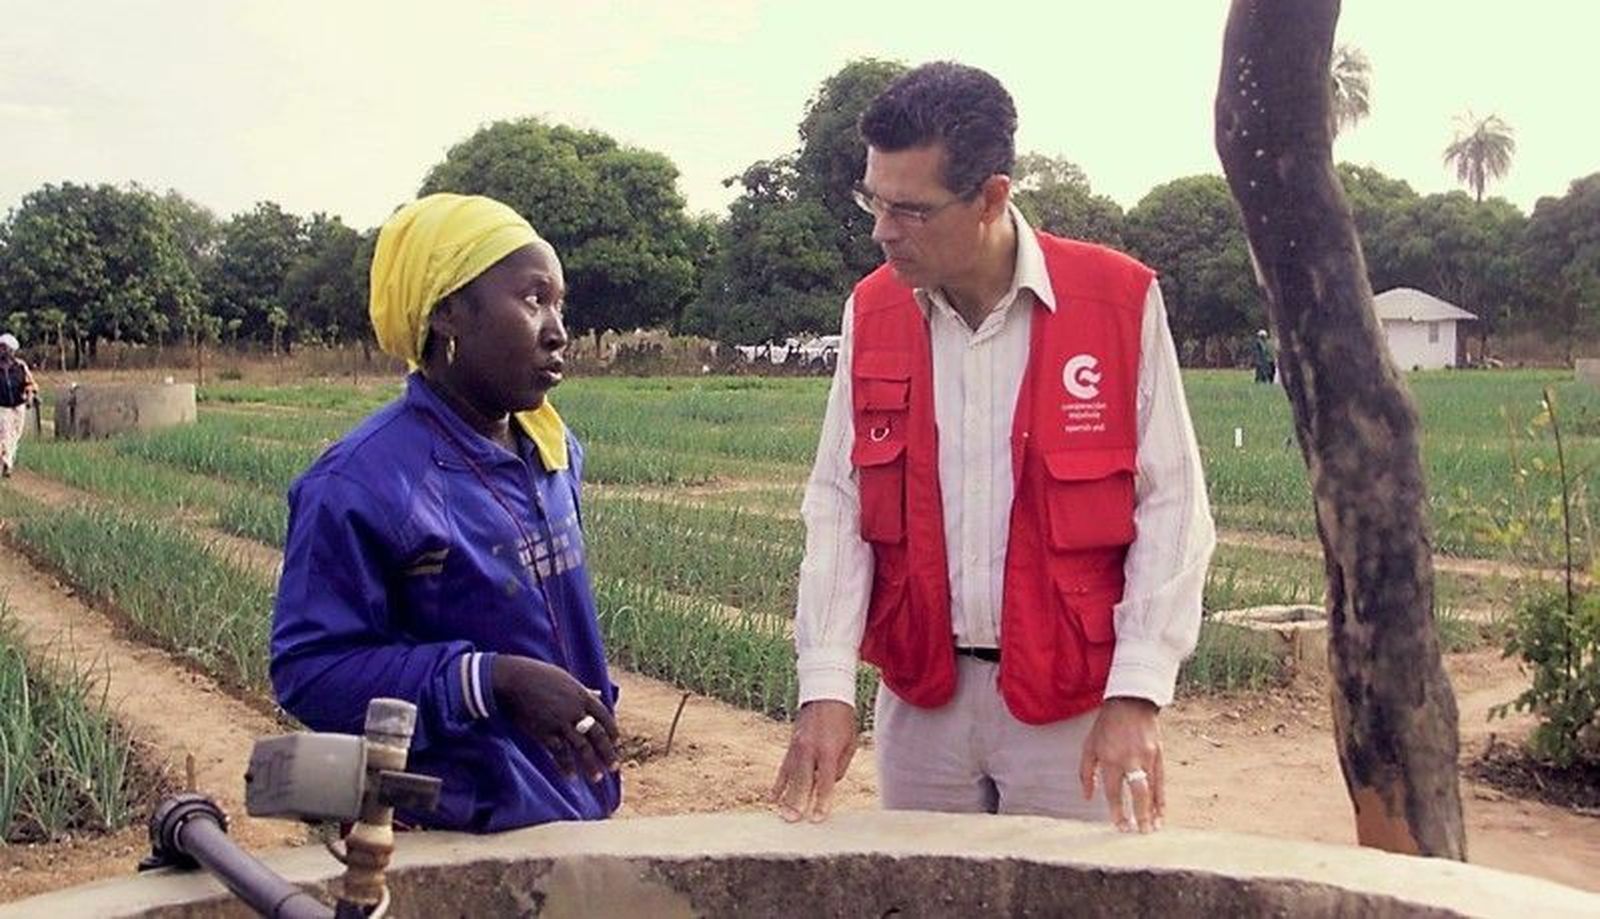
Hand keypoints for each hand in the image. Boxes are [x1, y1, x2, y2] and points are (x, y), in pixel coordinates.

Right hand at [491, 655, 618, 782]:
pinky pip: (559, 752)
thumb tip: (598, 692)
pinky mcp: (544, 732)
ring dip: (591, 764)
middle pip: (597, 734)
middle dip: (608, 752)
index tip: (616, 742)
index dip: (612, 730)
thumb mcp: (566, 679)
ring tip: (597, 778)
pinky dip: (566, 766)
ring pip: (582, 747)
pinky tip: (571, 777)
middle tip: (614, 767)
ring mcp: (560, 722)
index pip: (604, 715)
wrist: (514, 679)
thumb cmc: (538, 676)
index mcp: (582, 695)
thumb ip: (583, 690)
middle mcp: (575, 710)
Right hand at [771, 700, 856, 822]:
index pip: (825, 782)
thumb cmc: (843, 721)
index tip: (817, 818)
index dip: (822, 802)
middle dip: (798, 803)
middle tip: (793, 820)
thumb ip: (839, 767)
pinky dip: (778, 783)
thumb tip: (827, 784)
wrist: (826, 695)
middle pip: (803, 782)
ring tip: (782, 815)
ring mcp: (798, 748)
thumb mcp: (850, 743)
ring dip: (786, 797)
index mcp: (828, 751)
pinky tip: (773, 797)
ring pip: (790, 777)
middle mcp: (810, 750)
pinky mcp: (791, 746)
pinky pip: (784, 768)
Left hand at [1078, 696, 1163, 832]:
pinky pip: (1161, 781)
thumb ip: (1086, 773)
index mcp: (1110, 758)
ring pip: (1152, 789)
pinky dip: (1161, 798)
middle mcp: (1130, 759)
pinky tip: (1161, 811)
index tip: (1120, 825)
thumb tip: (1088, 797)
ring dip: (1154, 811)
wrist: (1130, 702)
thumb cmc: (1106, 726)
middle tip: (1140, 832)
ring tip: (1153, 828)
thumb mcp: (1089, 746)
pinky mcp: (1158, 754)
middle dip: (1140, 814)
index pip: (1113, 791)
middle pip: (1137, 792)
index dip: (1117, 810)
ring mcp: (1146, 757)